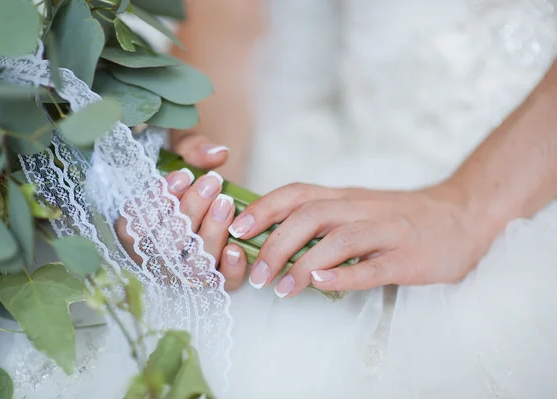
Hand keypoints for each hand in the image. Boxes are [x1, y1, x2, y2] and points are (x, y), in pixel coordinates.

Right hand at [116, 131, 247, 290]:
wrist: (206, 196)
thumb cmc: (184, 175)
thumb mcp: (179, 152)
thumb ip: (191, 147)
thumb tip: (216, 154)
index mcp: (134, 231)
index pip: (135, 227)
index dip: (157, 203)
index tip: (183, 175)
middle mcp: (154, 259)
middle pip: (165, 246)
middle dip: (190, 211)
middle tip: (212, 183)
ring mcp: (182, 273)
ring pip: (191, 266)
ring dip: (210, 234)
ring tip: (225, 202)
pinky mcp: (211, 280)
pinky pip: (219, 283)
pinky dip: (228, 270)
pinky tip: (236, 247)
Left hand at [227, 182, 492, 296]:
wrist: (462, 215)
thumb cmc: (401, 216)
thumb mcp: (358, 208)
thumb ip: (324, 218)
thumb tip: (274, 236)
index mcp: (345, 197)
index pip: (297, 193)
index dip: (263, 208)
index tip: (236, 228)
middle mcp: (361, 208)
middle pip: (310, 217)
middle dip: (275, 244)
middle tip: (256, 275)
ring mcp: (386, 231)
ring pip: (338, 240)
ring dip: (303, 264)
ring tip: (281, 289)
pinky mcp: (408, 257)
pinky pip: (372, 266)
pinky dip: (343, 276)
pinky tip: (320, 284)